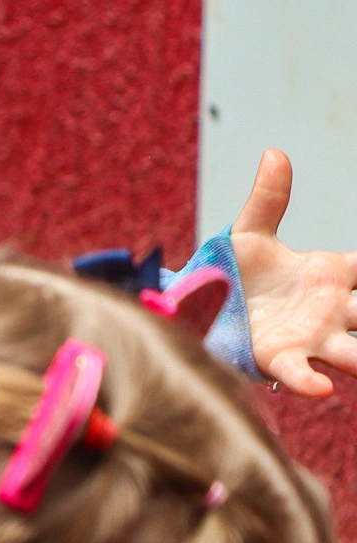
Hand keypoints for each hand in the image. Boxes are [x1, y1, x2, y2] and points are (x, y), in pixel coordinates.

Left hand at [230, 149, 356, 396]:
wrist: (200, 309)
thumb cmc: (236, 273)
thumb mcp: (250, 235)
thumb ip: (267, 200)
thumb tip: (275, 153)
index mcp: (332, 276)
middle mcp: (333, 311)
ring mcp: (311, 338)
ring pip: (355, 353)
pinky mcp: (279, 359)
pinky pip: (301, 373)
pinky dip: (311, 381)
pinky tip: (321, 389)